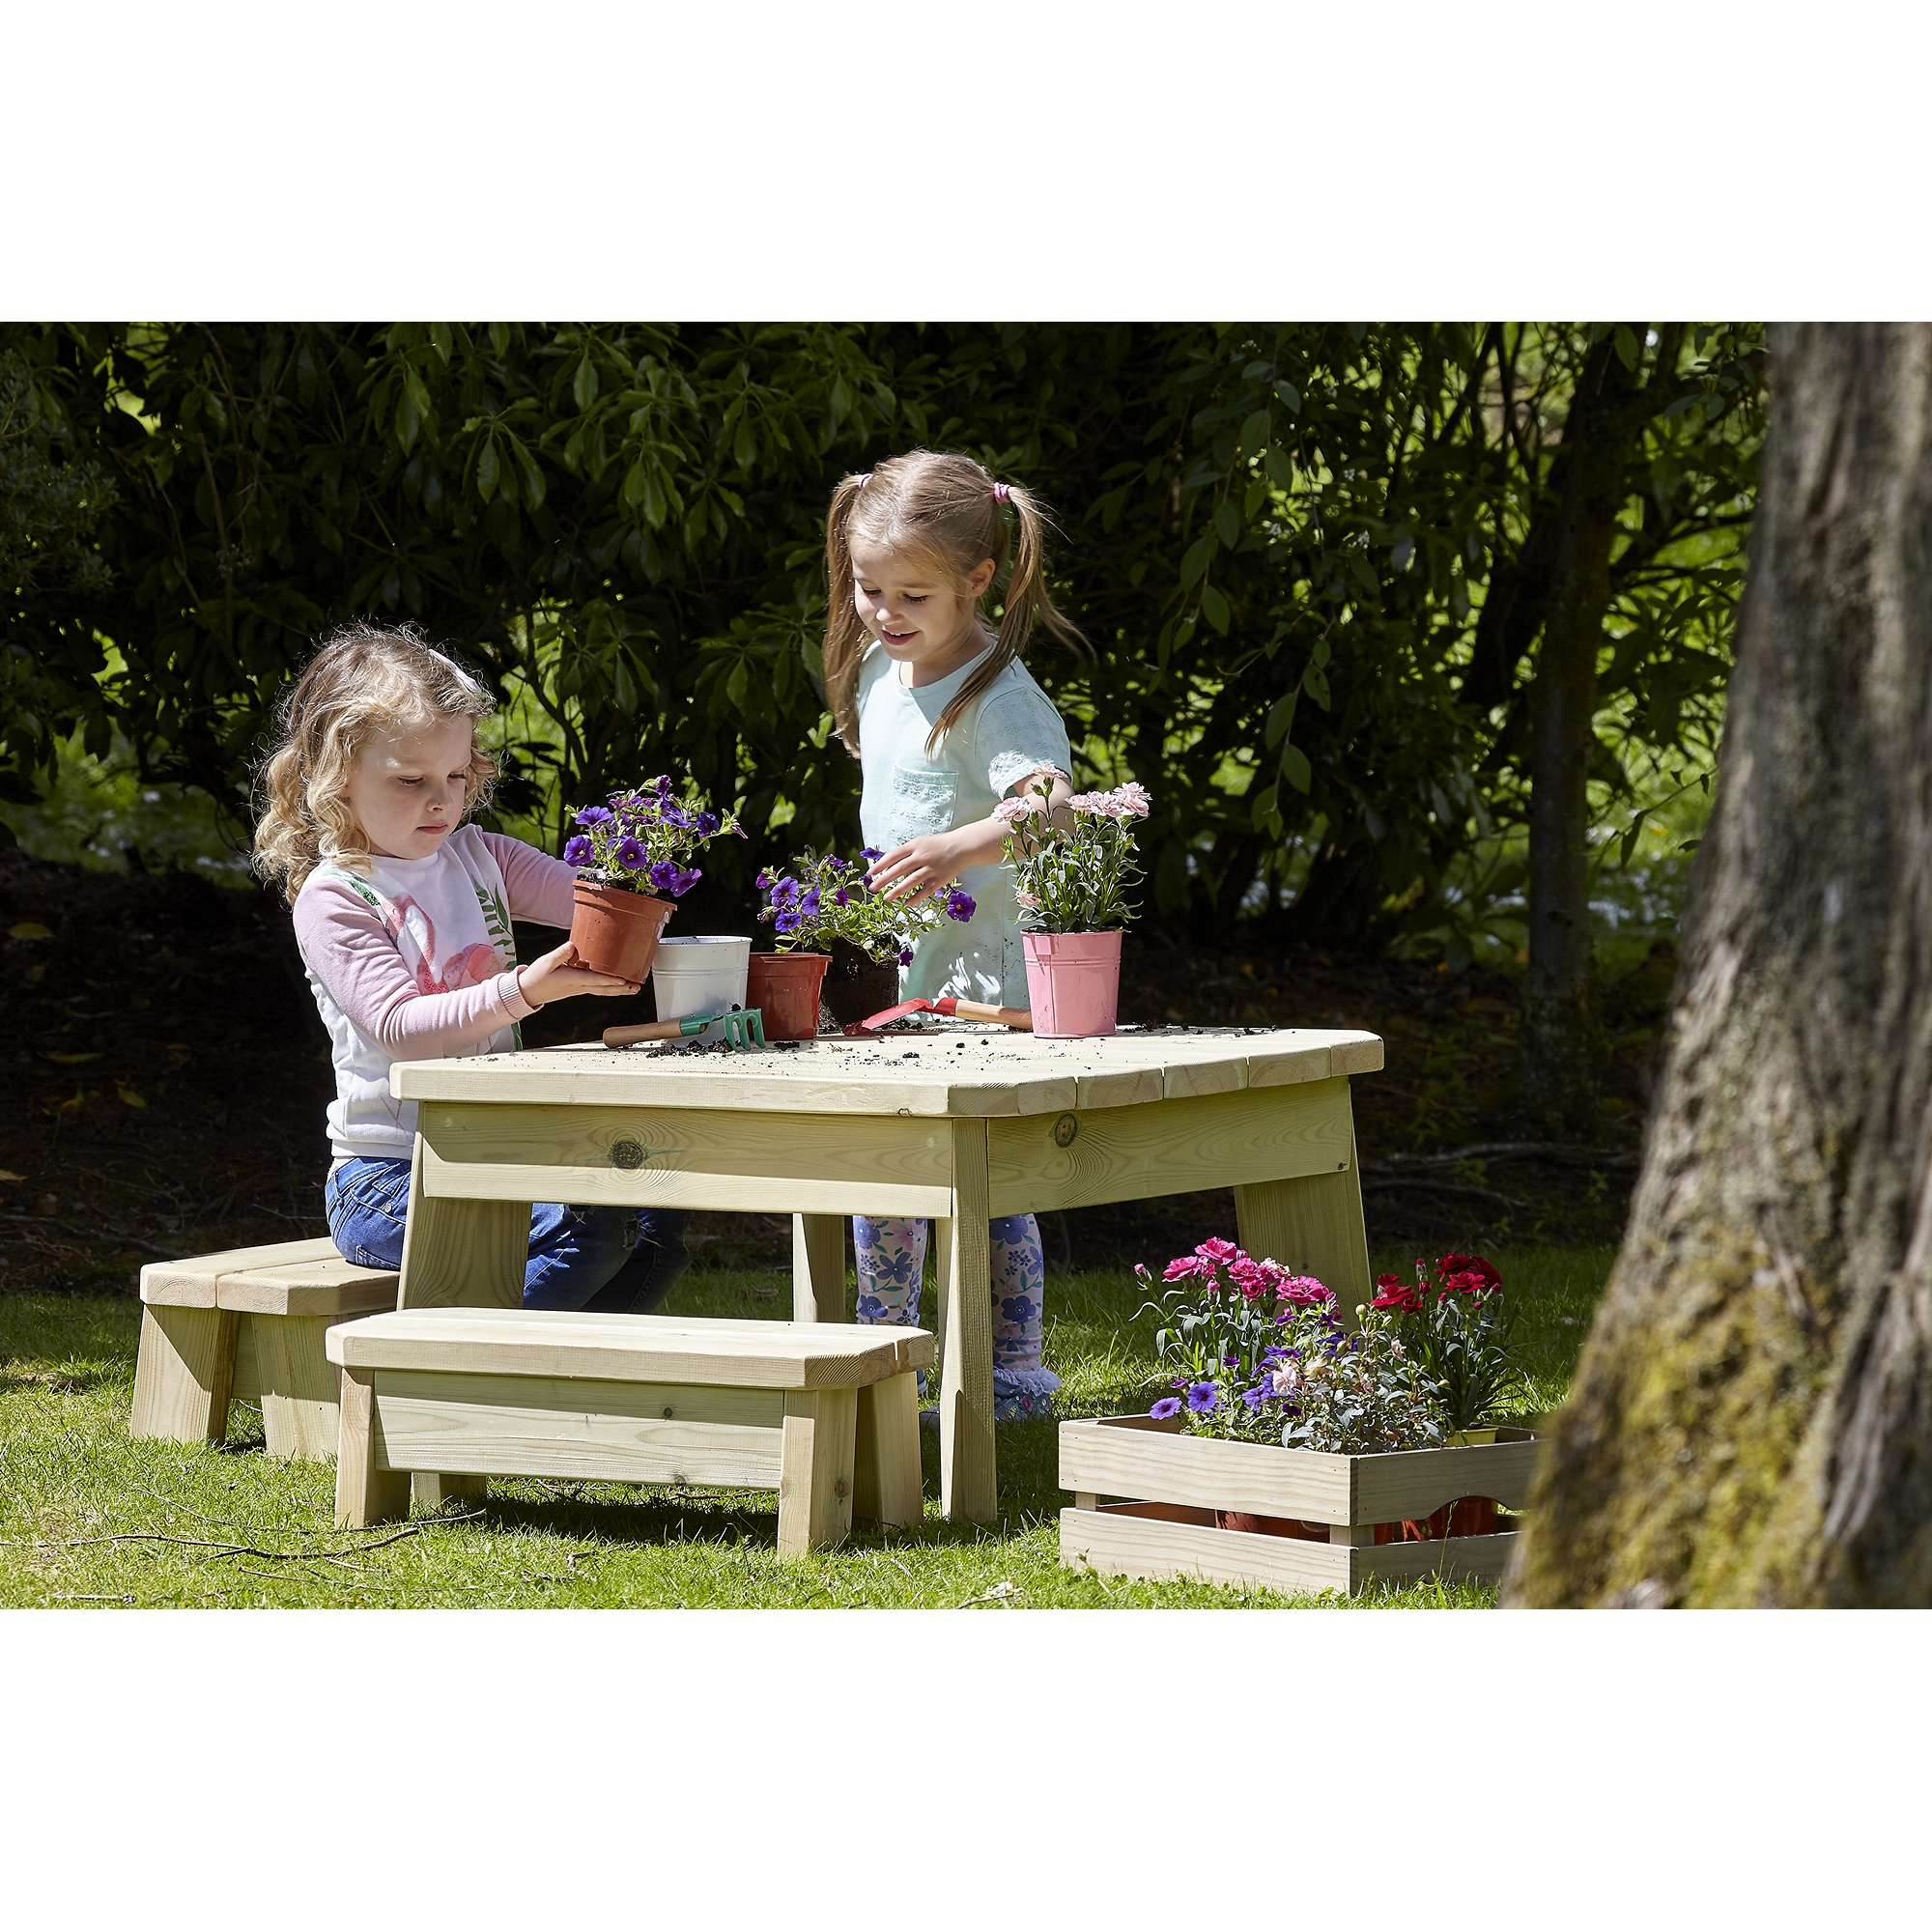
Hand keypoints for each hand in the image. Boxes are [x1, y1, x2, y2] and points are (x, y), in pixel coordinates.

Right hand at [517, 940, 639, 1004]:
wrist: (528, 992)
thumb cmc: (536, 977)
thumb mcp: (545, 962)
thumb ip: (559, 954)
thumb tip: (572, 946)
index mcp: (572, 979)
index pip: (595, 980)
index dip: (610, 981)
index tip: (623, 980)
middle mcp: (578, 986)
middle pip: (604, 989)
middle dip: (621, 989)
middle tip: (636, 987)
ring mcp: (579, 989)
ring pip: (603, 991)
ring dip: (618, 991)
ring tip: (633, 989)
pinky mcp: (577, 989)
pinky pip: (597, 989)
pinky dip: (609, 989)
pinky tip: (616, 986)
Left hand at [866, 828, 987, 907]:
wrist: (962, 846)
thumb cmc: (937, 845)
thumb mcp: (920, 843)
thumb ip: (906, 853)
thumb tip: (887, 866)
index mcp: (915, 845)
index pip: (893, 855)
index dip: (880, 865)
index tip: (870, 874)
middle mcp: (923, 856)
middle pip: (900, 868)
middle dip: (884, 879)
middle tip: (872, 888)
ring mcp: (932, 868)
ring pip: (912, 880)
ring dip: (898, 890)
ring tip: (886, 898)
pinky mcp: (941, 878)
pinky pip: (927, 890)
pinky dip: (917, 897)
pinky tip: (907, 903)